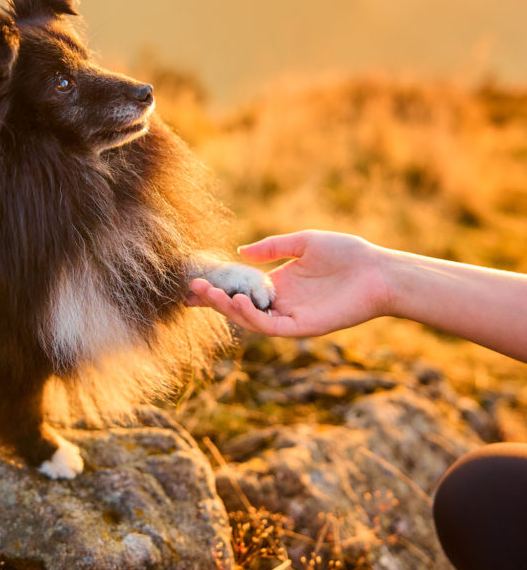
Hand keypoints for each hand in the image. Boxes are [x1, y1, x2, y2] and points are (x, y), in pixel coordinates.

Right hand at [188, 230, 389, 337]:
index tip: (193, 281)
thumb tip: (240, 253)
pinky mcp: (302, 327)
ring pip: (250, 319)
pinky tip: (239, 300)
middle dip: (214, 300)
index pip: (240, 288)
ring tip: (209, 293)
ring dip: (227, 308)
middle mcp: (281, 303)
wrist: (377, 271)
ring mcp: (290, 317)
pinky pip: (270, 326)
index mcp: (279, 284)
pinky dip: (252, 316)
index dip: (218, 287)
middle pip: (239, 306)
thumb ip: (273, 248)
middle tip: (192, 289)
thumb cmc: (347, 253)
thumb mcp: (304, 242)